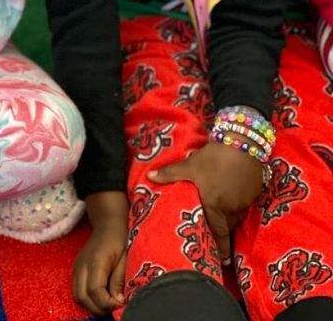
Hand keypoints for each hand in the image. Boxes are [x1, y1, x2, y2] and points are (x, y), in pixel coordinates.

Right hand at [73, 191, 128, 315]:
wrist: (107, 224)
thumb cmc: (118, 239)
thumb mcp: (124, 260)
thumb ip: (118, 281)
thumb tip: (117, 302)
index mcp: (95, 261)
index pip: (95, 291)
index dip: (106, 303)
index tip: (119, 304)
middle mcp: (81, 265)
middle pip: (82, 297)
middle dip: (98, 308)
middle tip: (113, 307)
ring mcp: (76, 267)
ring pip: (77, 296)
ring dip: (91, 305)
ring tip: (107, 303)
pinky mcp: (75, 269)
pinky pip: (77, 290)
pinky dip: (87, 298)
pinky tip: (99, 297)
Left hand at [148, 142, 262, 264]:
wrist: (243, 143)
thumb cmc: (215, 157)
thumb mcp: (191, 165)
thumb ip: (171, 173)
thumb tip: (150, 177)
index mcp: (215, 205)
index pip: (218, 233)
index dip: (220, 248)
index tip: (223, 260)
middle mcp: (232, 208)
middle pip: (227, 226)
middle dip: (222, 234)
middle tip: (215, 241)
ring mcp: (245, 201)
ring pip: (236, 217)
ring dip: (229, 220)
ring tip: (221, 222)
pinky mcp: (253, 193)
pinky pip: (244, 206)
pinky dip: (237, 207)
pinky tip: (231, 200)